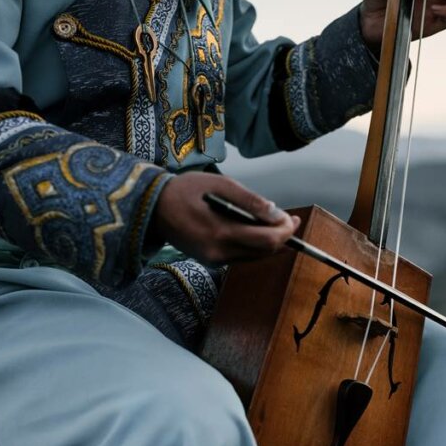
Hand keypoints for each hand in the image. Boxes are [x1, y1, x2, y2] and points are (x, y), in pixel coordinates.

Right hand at [150, 172, 299, 263]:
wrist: (151, 207)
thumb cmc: (185, 190)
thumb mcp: (220, 185)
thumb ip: (250, 201)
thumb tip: (276, 213)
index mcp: (221, 233)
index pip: (267, 241)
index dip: (286, 231)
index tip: (293, 218)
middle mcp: (218, 253)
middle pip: (264, 252)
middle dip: (281, 236)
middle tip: (288, 219)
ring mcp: (213, 260)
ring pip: (254, 256)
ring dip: (268, 241)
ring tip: (272, 221)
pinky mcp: (210, 261)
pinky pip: (241, 255)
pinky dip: (252, 243)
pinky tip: (252, 228)